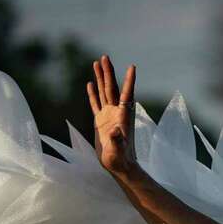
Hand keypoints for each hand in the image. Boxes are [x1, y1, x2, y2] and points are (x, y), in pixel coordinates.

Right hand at [87, 55, 137, 176]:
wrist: (119, 166)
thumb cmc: (121, 160)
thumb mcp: (118, 150)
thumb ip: (117, 140)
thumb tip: (115, 131)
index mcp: (123, 116)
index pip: (127, 94)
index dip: (129, 81)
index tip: (133, 67)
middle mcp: (116, 112)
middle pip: (112, 88)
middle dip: (108, 73)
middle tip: (105, 57)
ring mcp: (108, 115)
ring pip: (103, 92)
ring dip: (100, 78)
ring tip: (97, 63)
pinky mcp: (100, 121)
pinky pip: (95, 103)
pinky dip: (92, 93)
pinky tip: (89, 83)